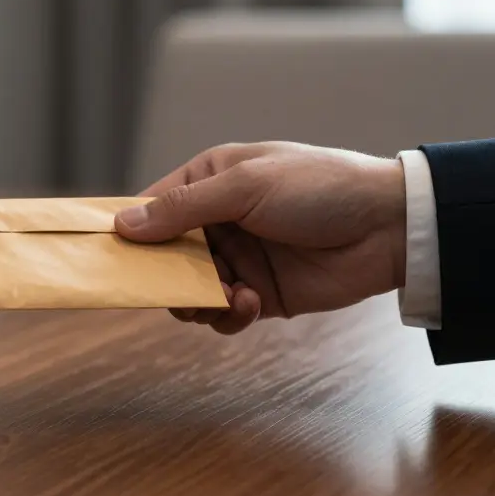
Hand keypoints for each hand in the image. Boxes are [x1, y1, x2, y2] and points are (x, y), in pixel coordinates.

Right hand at [115, 142, 406, 333]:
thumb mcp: (245, 187)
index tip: (104, 257)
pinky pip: (222, 313)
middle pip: (163, 257)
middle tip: (168, 287)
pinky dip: (226, 314)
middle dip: (161, 276)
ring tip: (222, 294)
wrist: (390, 229)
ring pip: (187, 291)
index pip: (151, 208)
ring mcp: (238, 259)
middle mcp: (218, 220)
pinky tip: (249, 303)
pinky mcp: (259, 294)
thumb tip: (123, 225)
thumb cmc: (320, 188)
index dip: (127, 232)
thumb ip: (183, 209)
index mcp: (209, 181)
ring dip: (196, 299)